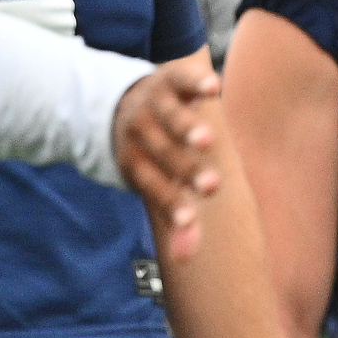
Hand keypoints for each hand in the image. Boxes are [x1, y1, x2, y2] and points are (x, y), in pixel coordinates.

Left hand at [113, 61, 221, 257]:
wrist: (124, 99)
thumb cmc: (150, 153)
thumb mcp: (154, 182)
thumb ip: (173, 217)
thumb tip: (185, 259)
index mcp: (133, 160)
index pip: (152, 185)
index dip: (171, 203)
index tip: (190, 221)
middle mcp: (140, 131)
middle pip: (163, 153)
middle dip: (186, 169)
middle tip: (212, 187)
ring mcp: (155, 103)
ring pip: (169, 116)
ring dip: (186, 128)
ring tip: (206, 142)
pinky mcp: (170, 78)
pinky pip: (182, 78)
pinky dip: (196, 81)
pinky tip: (213, 88)